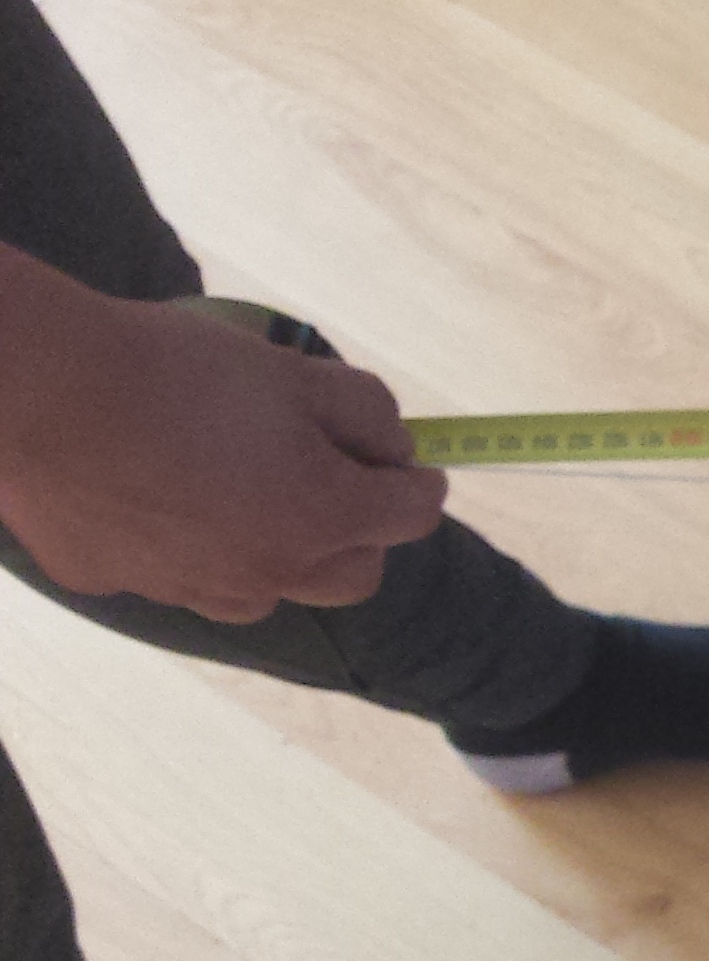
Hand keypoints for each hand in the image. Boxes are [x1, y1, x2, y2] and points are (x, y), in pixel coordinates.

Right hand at [0, 253, 447, 620]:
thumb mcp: (297, 373)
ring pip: (265, 589)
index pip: (413, 516)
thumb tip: (395, 452)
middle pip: (353, 576)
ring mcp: (186, 588)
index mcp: (322, 518)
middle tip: (340, 489)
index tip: (411, 467)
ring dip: (279, 553)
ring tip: (249, 497)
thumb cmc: (176, 371)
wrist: (37, 388)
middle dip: (362, 535)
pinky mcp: (116, 582)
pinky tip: (160, 499)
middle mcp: (265, 573)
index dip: (419, 483)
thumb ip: (369, 415)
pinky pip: (174, 576)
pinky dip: (188, 549)